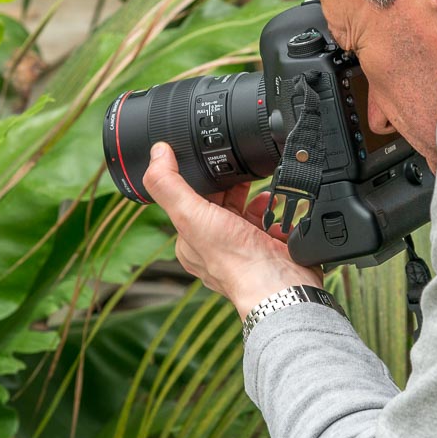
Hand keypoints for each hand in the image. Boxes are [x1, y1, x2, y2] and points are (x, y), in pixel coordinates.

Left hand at [143, 142, 322, 318]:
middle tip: (240, 173)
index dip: (199, 180)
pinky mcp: (265, 249)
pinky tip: (275, 209)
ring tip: (261, 192)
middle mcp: (214, 246)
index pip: (188, 201)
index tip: (208, 161)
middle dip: (230, 187)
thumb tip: (157, 152)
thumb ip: (169, 183)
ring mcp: (242, 248)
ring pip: (243, 213)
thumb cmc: (235, 260)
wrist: (279, 285)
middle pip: (218, 204)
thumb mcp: (190, 215)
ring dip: (253, 198)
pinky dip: (271, 212)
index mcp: (190, 240)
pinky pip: (266, 223)